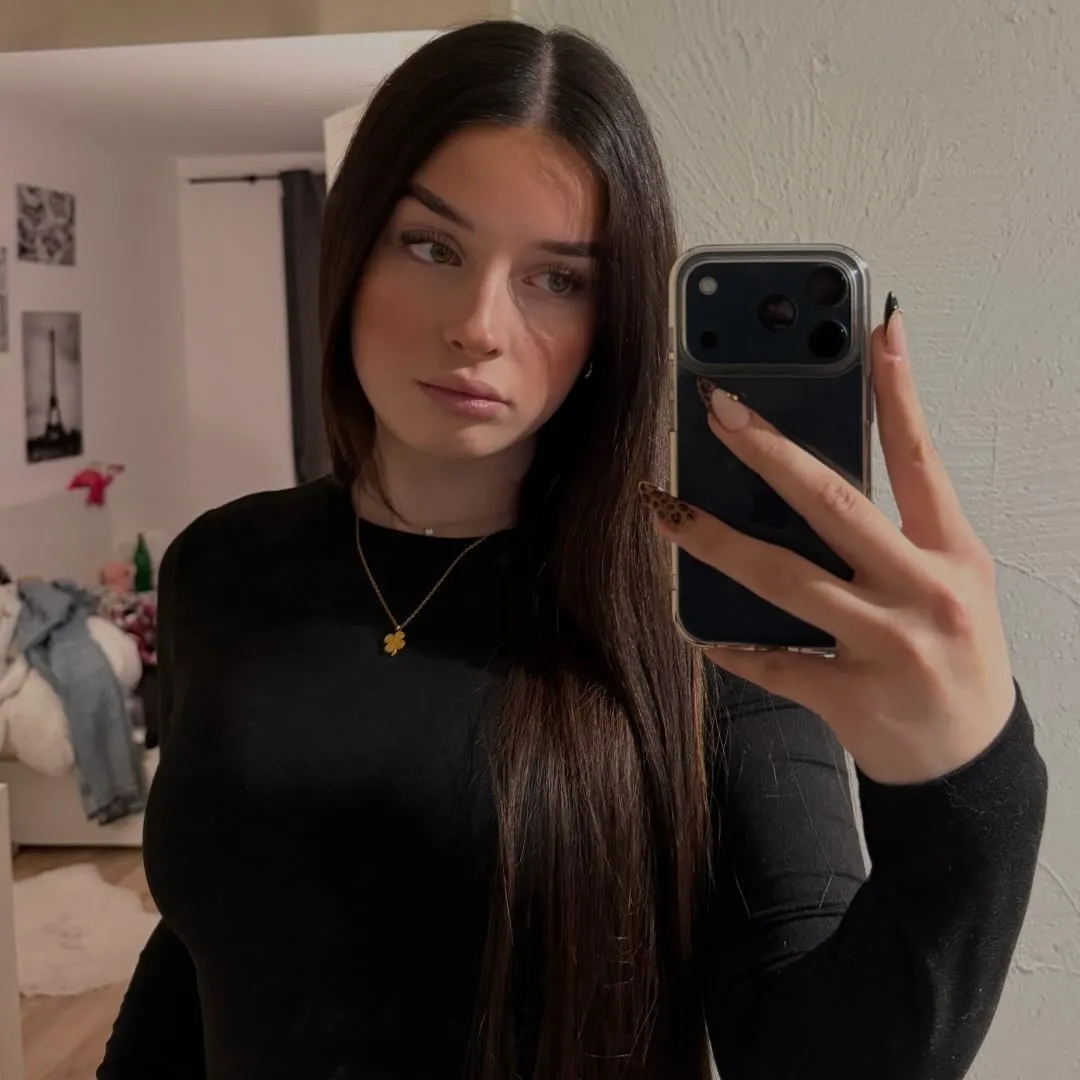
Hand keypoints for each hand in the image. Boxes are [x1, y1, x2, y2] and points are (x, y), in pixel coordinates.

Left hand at [641, 298, 1016, 784]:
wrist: (969, 761)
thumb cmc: (955, 655)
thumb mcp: (950, 581)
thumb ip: (896, 532)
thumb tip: (810, 478)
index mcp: (950, 553)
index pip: (921, 459)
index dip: (899, 393)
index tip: (876, 331)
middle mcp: (923, 591)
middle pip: (835, 505)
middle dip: (769, 452)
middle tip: (718, 411)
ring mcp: (887, 645)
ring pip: (784, 579)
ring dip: (717, 542)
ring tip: (668, 512)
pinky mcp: (851, 696)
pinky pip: (774, 661)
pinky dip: (734, 647)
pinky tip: (701, 632)